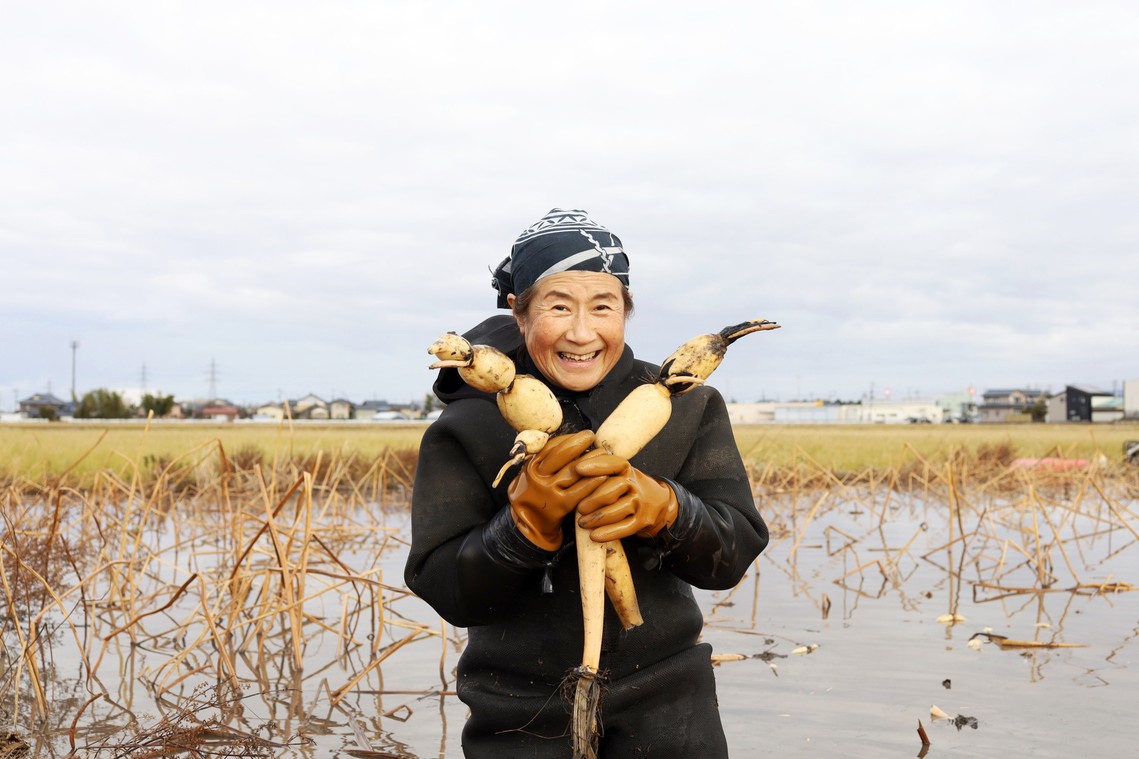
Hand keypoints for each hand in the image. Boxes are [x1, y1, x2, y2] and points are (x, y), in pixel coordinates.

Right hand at [508, 430, 605, 550]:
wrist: (527, 526)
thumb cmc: (531, 497)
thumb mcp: (527, 475)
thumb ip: (540, 460)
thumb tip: (563, 442)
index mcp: (531, 466)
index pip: (552, 447)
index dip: (569, 438)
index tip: (581, 434)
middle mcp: (539, 476)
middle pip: (563, 454)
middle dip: (580, 443)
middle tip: (592, 436)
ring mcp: (550, 491)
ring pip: (575, 470)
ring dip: (592, 459)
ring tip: (603, 453)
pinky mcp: (561, 505)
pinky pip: (580, 489)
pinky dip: (593, 481)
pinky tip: (604, 474)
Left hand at [574, 454, 678, 541]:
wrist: (656, 501)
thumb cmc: (626, 486)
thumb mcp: (618, 473)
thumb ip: (599, 471)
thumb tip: (570, 470)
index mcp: (626, 469)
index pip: (613, 464)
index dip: (596, 466)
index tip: (578, 468)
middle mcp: (634, 484)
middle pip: (613, 489)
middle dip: (593, 499)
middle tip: (579, 508)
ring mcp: (639, 503)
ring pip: (618, 510)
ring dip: (598, 518)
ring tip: (582, 522)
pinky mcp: (642, 521)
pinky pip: (625, 528)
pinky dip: (609, 533)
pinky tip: (594, 536)